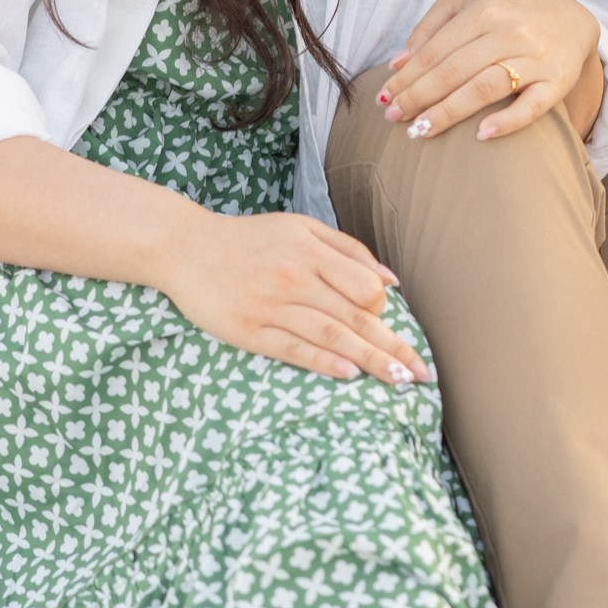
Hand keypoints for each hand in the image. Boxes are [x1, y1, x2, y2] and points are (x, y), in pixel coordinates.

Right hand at [163, 211, 430, 385]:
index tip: (390, 324)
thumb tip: (391, 281)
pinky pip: (293, 350)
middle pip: (354, 317)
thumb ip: (347, 250)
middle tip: (421, 373)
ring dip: (368, 360)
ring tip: (398, 380)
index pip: (363, 286)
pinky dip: (323, 363)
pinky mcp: (250, 331)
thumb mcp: (299, 227)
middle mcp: (294, 278)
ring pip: (330, 337)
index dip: (383, 308)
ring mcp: (271, 306)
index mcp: (310, 251)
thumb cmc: (249, 238)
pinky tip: (348, 375)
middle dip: (392, 347)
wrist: (186, 247)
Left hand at [379, 0, 603, 144]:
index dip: (408, 75)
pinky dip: (507, 121)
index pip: (436, 49)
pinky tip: (481, 135)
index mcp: (484, 10)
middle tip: (394, 117)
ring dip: (450, 111)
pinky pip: (531, 105)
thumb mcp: (469, 5)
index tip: (384, 97)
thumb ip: (430, 28)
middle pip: (456, 69)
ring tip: (421, 130)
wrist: (569, 16)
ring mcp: (535, 57)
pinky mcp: (558, 81)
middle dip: (420, 95)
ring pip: (486, 86)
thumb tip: (396, 62)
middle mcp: (510, 31)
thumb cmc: (508, 13)